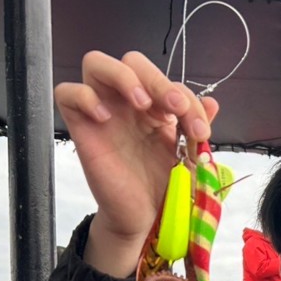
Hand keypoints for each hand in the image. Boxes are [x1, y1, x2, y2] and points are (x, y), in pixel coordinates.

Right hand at [54, 51, 218, 275]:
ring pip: (96, 63)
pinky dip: (84, 96)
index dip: (188, 101)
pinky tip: (105, 118)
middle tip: (174, 108)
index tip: (200, 132)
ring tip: (142, 103)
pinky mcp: (81, 128)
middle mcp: (127, 104)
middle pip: (133, 61)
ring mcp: (103, 112)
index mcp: (155, 107)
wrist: (143, 218)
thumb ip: (196, 129)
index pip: (168, 83)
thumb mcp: (188, 157)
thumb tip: (213, 103)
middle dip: (158, 80)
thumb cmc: (162, 186)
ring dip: (122, 75)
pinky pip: (66, 93)